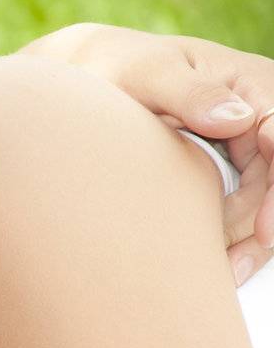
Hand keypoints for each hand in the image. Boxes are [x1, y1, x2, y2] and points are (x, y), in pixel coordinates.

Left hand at [21, 23, 273, 282]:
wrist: (91, 81)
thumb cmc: (120, 70)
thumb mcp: (148, 75)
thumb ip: (190, 94)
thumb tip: (237, 118)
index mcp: (254, 86)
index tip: (263, 228)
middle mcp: (261, 116)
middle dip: (262, 224)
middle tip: (231, 267)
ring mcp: (249, 146)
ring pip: (264, 203)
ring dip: (250, 242)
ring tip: (222, 277)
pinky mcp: (231, 170)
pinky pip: (245, 210)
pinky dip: (233, 240)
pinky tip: (216, 268)